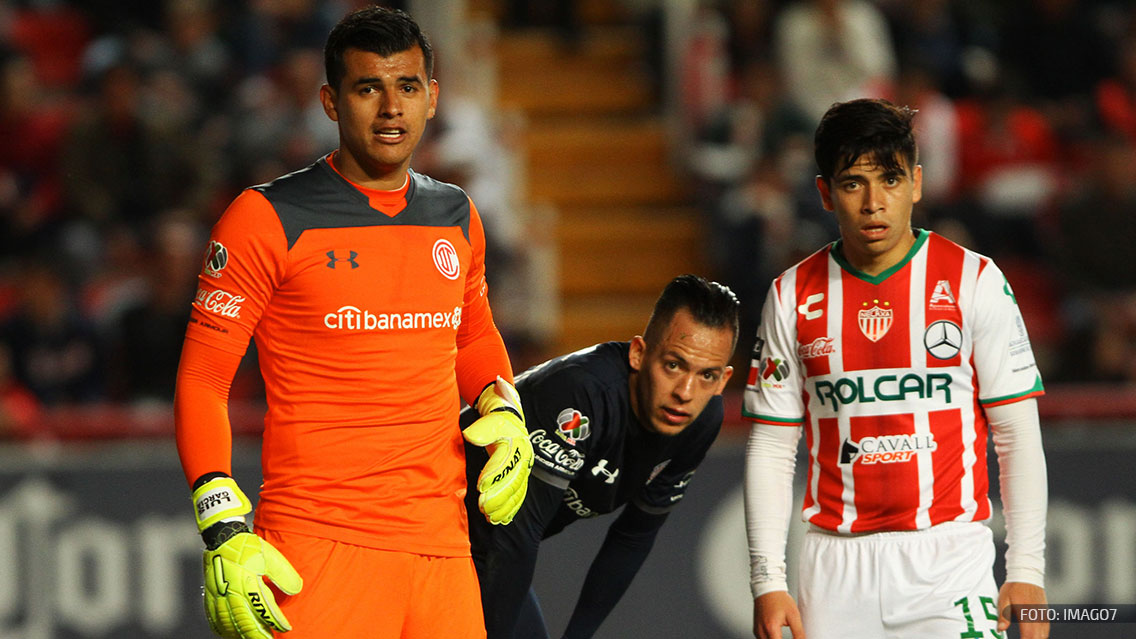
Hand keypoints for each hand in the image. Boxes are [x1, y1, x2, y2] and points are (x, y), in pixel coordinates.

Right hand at [203, 530, 302, 638]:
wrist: (223, 537)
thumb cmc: (248, 547)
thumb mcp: (272, 557)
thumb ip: (284, 575)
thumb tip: (296, 590)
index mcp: (248, 582)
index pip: (265, 609)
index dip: (276, 622)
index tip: (286, 628)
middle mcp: (231, 592)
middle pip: (245, 622)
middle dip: (259, 635)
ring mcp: (218, 596)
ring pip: (229, 624)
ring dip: (241, 635)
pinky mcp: (210, 596)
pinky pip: (214, 619)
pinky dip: (223, 629)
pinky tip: (230, 633)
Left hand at [463, 376, 533, 524]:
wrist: (509, 419)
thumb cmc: (497, 421)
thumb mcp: (489, 421)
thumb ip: (482, 430)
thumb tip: (471, 435)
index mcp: (516, 444)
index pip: (504, 463)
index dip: (493, 476)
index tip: (481, 486)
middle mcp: (523, 459)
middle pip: (512, 481)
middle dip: (498, 497)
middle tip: (484, 508)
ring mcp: (523, 469)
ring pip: (517, 491)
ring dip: (505, 506)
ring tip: (492, 517)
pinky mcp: (520, 477)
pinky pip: (519, 496)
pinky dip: (511, 509)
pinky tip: (503, 519)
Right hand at [753, 591, 804, 638]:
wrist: (767, 588)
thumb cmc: (779, 599)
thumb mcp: (794, 615)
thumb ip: (798, 633)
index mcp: (771, 628)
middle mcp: (762, 631)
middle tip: (789, 637)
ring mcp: (757, 630)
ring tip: (781, 635)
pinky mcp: (756, 629)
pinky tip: (776, 635)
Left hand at [998, 581, 1047, 638]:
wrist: (1027, 574)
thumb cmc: (1014, 586)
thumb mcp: (1004, 599)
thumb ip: (1003, 615)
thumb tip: (1001, 629)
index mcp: (1026, 613)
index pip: (1028, 635)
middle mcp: (1037, 616)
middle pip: (1038, 637)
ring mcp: (1043, 615)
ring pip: (1044, 635)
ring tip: (1026, 638)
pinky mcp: (1045, 613)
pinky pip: (1046, 629)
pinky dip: (1041, 635)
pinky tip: (1035, 636)